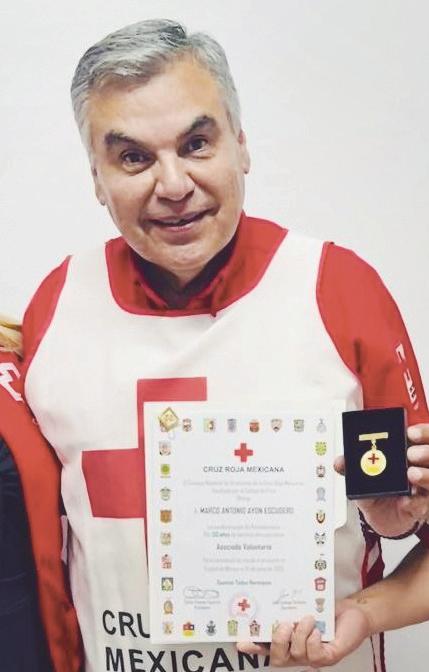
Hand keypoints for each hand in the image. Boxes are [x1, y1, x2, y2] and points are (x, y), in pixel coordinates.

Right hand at [236, 601, 370, 667]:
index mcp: (289, 642)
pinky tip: (317, 630)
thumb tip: (269, 596)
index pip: (268, 648)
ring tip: (307, 618)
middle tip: (284, 624)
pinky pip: (315, 655)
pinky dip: (313, 640)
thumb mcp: (304, 607)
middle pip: (278, 659)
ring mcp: (313, 657)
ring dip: (300, 634)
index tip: (241, 641)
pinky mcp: (329, 656)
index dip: (254, 647)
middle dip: (278, 642)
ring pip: (297, 654)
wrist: (354, 612)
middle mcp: (298, 653)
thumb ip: (288, 607)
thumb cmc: (327, 610)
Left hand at [334, 423, 428, 536]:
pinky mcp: (423, 506)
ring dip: (425, 475)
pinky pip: (425, 503)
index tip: (410, 432)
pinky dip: (416, 502)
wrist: (382, 516)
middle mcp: (421, 467)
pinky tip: (406, 501)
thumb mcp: (362, 477)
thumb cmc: (377, 489)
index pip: (424, 436)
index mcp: (408, 451)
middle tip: (410, 453)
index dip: (422, 432)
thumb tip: (339, 462)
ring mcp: (424, 486)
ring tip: (411, 474)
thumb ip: (351, 467)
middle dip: (426, 452)